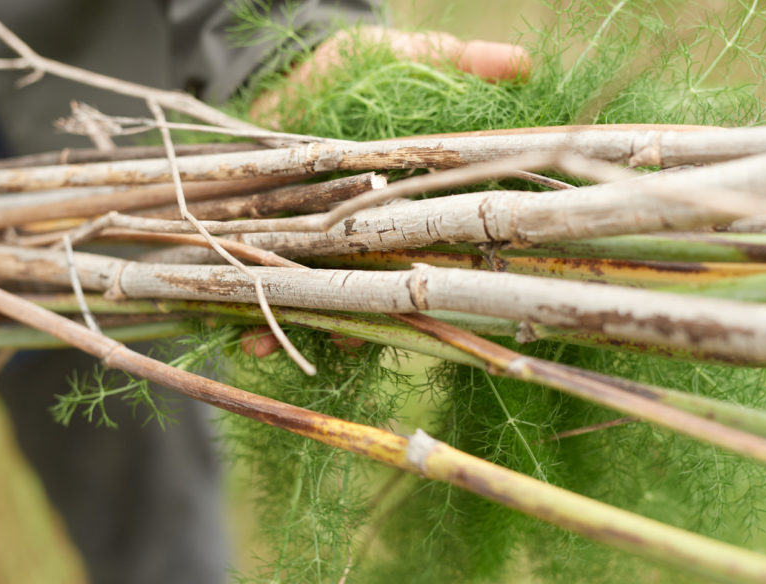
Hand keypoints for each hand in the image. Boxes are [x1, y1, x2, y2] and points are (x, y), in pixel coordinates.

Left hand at [244, 27, 529, 357]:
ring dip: (298, 326)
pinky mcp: (271, 235)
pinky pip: (267, 283)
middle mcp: (359, 228)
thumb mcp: (401, 56)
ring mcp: (314, 235)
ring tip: (270, 346)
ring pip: (317, 294)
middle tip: (341, 340)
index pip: (413, 247)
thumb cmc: (348, 66)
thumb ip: (454, 60)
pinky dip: (255, 311)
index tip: (408, 305)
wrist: (279, 65)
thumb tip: (522, 60)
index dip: (415, 281)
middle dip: (354, 318)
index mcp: (396, 200)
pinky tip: (243, 341)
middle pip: (365, 285)